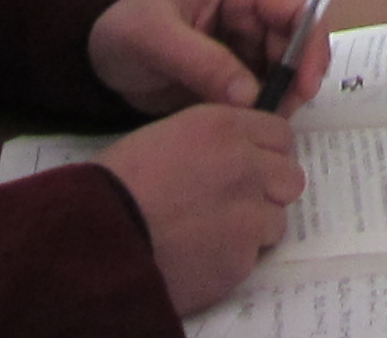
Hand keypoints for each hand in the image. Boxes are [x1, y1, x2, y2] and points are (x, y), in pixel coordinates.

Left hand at [89, 0, 317, 114]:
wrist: (93, 57)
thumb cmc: (122, 32)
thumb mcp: (155, 40)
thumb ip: (203, 63)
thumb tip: (251, 97)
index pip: (295, 5)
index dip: (310, 44)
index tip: (307, 89)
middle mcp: (249, 5)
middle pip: (296, 39)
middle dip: (296, 78)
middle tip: (281, 118)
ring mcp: (243, 36)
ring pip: (284, 66)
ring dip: (281, 94)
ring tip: (263, 125)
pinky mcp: (235, 66)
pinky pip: (262, 84)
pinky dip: (263, 104)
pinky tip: (252, 124)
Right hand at [96, 102, 303, 316]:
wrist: (96, 239)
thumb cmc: (116, 184)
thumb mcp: (166, 136)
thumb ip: (215, 139)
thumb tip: (240, 151)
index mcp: (225, 127)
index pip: (280, 134)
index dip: (266, 153)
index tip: (251, 167)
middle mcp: (246, 166)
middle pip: (289, 177)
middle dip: (268, 190)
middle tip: (236, 204)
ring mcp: (249, 215)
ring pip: (276, 221)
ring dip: (252, 228)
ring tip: (211, 234)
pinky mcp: (241, 259)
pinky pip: (252, 257)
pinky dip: (232, 259)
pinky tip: (200, 256)